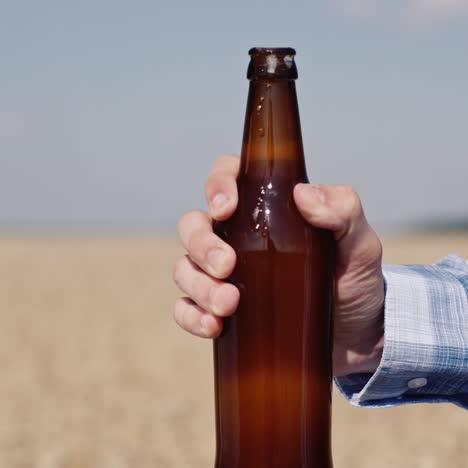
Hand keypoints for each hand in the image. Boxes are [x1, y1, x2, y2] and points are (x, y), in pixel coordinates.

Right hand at [173, 155, 384, 376]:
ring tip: (228, 304)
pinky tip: (213, 326)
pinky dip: (191, 316)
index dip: (216, 186)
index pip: (226, 179)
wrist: (357, 335)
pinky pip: (187, 309)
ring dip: (198, 285)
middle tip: (227, 267)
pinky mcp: (222, 312)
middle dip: (202, 245)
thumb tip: (303, 194)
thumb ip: (343, 211)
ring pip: (186, 268)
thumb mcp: (360, 244)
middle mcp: (238, 239)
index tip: (225, 208)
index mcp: (266, 211)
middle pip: (194, 226)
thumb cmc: (354, 281)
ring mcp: (226, 277)